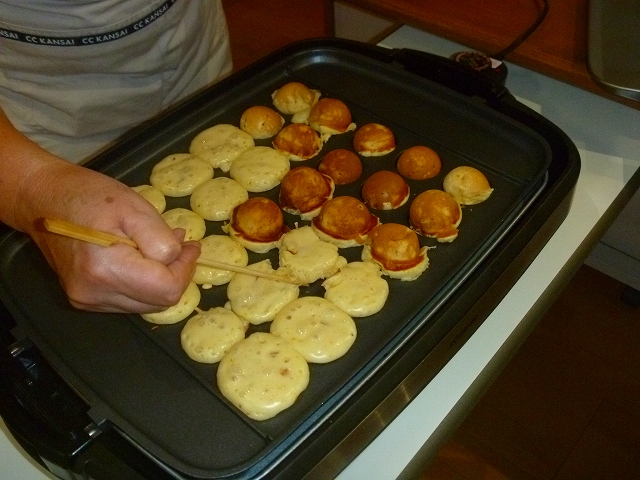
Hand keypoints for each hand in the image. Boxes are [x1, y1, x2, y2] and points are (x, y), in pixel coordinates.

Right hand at [18, 161, 200, 312]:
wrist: (42, 199)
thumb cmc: (89, 196)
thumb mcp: (134, 207)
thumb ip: (160, 238)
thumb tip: (178, 257)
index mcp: (106, 270)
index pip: (166, 290)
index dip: (185, 269)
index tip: (191, 246)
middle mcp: (94, 294)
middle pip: (159, 302)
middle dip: (176, 274)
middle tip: (181, 245)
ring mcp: (87, 300)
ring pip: (146, 304)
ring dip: (161, 279)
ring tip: (160, 247)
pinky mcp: (85, 300)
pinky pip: (129, 300)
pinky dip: (143, 283)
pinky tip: (141, 258)